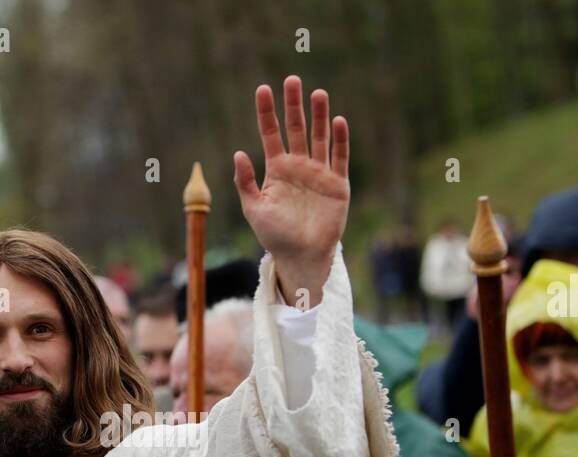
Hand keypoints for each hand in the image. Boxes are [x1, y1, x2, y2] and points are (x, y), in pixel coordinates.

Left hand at [234, 75, 350, 306]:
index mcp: (276, 170)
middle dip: (294, 105)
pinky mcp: (337, 184)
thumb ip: (245, 182)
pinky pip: (339, 157)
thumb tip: (237, 153)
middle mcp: (298, 167)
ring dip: (319, 116)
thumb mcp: (254, 209)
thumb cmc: (275, 236)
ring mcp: (319, 173)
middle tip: (292, 80)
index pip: (270, 133)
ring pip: (319, 138)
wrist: (301, 257)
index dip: (266, 112)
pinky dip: (340, 140)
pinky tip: (338, 121)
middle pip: (296, 128)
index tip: (263, 89)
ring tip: (318, 93)